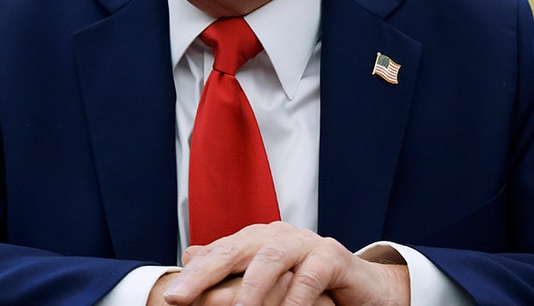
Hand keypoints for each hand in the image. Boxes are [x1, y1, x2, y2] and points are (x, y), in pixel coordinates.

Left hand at [158, 222, 408, 305]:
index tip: (170, 296)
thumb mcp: (267, 280)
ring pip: (270, 259)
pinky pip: (310, 276)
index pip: (219, 253)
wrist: (362, 288)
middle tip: (181, 297)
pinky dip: (294, 298)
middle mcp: (278, 235)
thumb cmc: (310, 285)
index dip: (193, 273)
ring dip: (249, 288)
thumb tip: (189, 255)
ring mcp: (306, 243)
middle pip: (235, 250)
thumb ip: (232, 268)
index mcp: (257, 239)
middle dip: (205, 274)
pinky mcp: (333, 256)